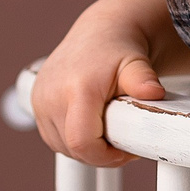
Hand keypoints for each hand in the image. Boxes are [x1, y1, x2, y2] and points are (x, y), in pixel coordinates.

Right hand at [32, 2, 167, 166]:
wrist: (99, 33)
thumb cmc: (119, 50)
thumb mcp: (136, 64)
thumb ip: (143, 81)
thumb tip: (154, 92)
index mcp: (77, 89)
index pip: (82, 143)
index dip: (105, 157)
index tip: (126, 150)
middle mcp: (52, 96)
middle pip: (73, 149)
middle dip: (100, 152)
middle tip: (122, 136)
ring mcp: (40, 100)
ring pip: (62, 146)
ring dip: (85, 147)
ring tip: (107, 127)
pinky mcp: (35, 103)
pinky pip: (53, 137)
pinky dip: (71, 139)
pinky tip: (90, 125)